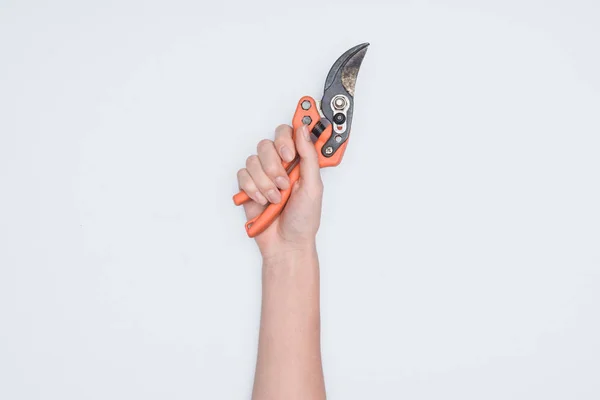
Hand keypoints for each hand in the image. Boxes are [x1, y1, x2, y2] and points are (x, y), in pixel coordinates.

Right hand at [236, 124, 323, 256]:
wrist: (286, 244)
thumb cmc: (303, 219)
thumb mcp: (314, 186)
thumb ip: (309, 156)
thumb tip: (304, 130)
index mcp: (298, 161)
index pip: (287, 133)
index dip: (285, 139)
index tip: (289, 154)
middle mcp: (280, 165)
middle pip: (266, 145)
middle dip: (274, 166)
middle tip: (284, 184)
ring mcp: (263, 175)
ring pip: (253, 161)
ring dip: (265, 183)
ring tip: (275, 199)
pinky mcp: (249, 186)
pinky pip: (243, 175)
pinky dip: (253, 189)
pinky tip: (263, 201)